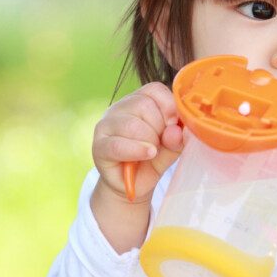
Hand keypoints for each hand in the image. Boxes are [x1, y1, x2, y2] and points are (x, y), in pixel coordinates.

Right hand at [92, 82, 183, 202]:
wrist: (131, 186)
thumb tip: (176, 130)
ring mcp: (106, 126)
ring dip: (150, 141)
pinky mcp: (99, 147)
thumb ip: (175, 140)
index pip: (154, 90)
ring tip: (152, 153)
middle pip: (144, 105)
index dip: (169, 106)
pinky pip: (118, 145)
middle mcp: (119, 108)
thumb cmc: (151, 160)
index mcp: (137, 101)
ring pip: (132, 124)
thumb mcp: (170, 149)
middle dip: (160, 127)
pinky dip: (137, 150)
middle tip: (160, 144)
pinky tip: (148, 154)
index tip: (174, 124)